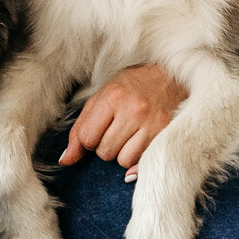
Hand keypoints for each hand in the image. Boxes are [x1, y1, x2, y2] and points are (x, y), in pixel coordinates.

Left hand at [61, 63, 185, 178]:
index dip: (88, 139)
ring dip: (123, 153)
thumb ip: (81, 127)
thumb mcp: (102, 96)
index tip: (98, 129)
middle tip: (117, 129)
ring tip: (131, 134)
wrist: (173, 75)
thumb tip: (65, 160)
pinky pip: (142, 163)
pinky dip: (138, 158)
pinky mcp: (166, 135)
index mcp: (113, 96)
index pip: (86, 138)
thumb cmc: (133, 85)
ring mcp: (152, 124)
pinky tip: (141, 142)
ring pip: (123, 161)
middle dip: (106, 145)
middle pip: (104, 152)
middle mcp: (133, 110)